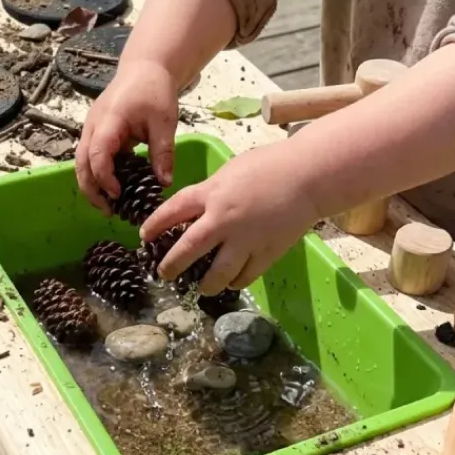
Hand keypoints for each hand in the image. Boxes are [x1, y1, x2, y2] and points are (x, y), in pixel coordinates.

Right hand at [75, 60, 178, 213]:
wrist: (144, 69)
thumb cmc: (154, 91)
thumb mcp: (164, 122)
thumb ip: (163, 152)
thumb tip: (164, 183)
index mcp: (109, 120)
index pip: (98, 154)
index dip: (105, 178)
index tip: (118, 195)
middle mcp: (93, 126)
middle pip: (81, 163)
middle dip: (91, 190)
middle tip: (108, 211)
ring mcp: (91, 129)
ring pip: (81, 163)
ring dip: (92, 186)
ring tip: (109, 206)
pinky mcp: (95, 133)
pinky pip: (90, 158)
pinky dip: (97, 175)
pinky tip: (113, 189)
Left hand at [139, 143, 318, 294]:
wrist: (309, 176)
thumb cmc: (270, 166)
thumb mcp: (230, 171)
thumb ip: (211, 192)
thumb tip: (196, 210)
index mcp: (212, 193)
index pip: (173, 211)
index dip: (155, 225)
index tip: (144, 236)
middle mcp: (224, 219)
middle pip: (188, 249)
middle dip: (171, 265)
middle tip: (163, 274)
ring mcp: (245, 239)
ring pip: (217, 273)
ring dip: (206, 284)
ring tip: (201, 288)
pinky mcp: (266, 253)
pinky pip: (245, 276)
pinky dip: (235, 281)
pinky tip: (231, 282)